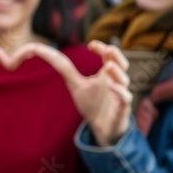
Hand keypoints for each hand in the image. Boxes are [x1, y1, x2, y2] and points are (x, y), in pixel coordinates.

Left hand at [18, 41, 132, 145]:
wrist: (103, 128)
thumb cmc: (92, 103)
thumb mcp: (76, 84)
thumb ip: (66, 68)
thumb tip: (47, 52)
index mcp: (106, 75)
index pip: (108, 57)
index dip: (102, 49)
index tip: (91, 44)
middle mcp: (116, 82)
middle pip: (121, 65)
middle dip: (115, 56)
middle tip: (107, 48)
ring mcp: (119, 95)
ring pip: (123, 81)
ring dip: (116, 72)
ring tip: (108, 65)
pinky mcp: (121, 109)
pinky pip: (125, 99)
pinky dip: (120, 92)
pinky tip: (111, 86)